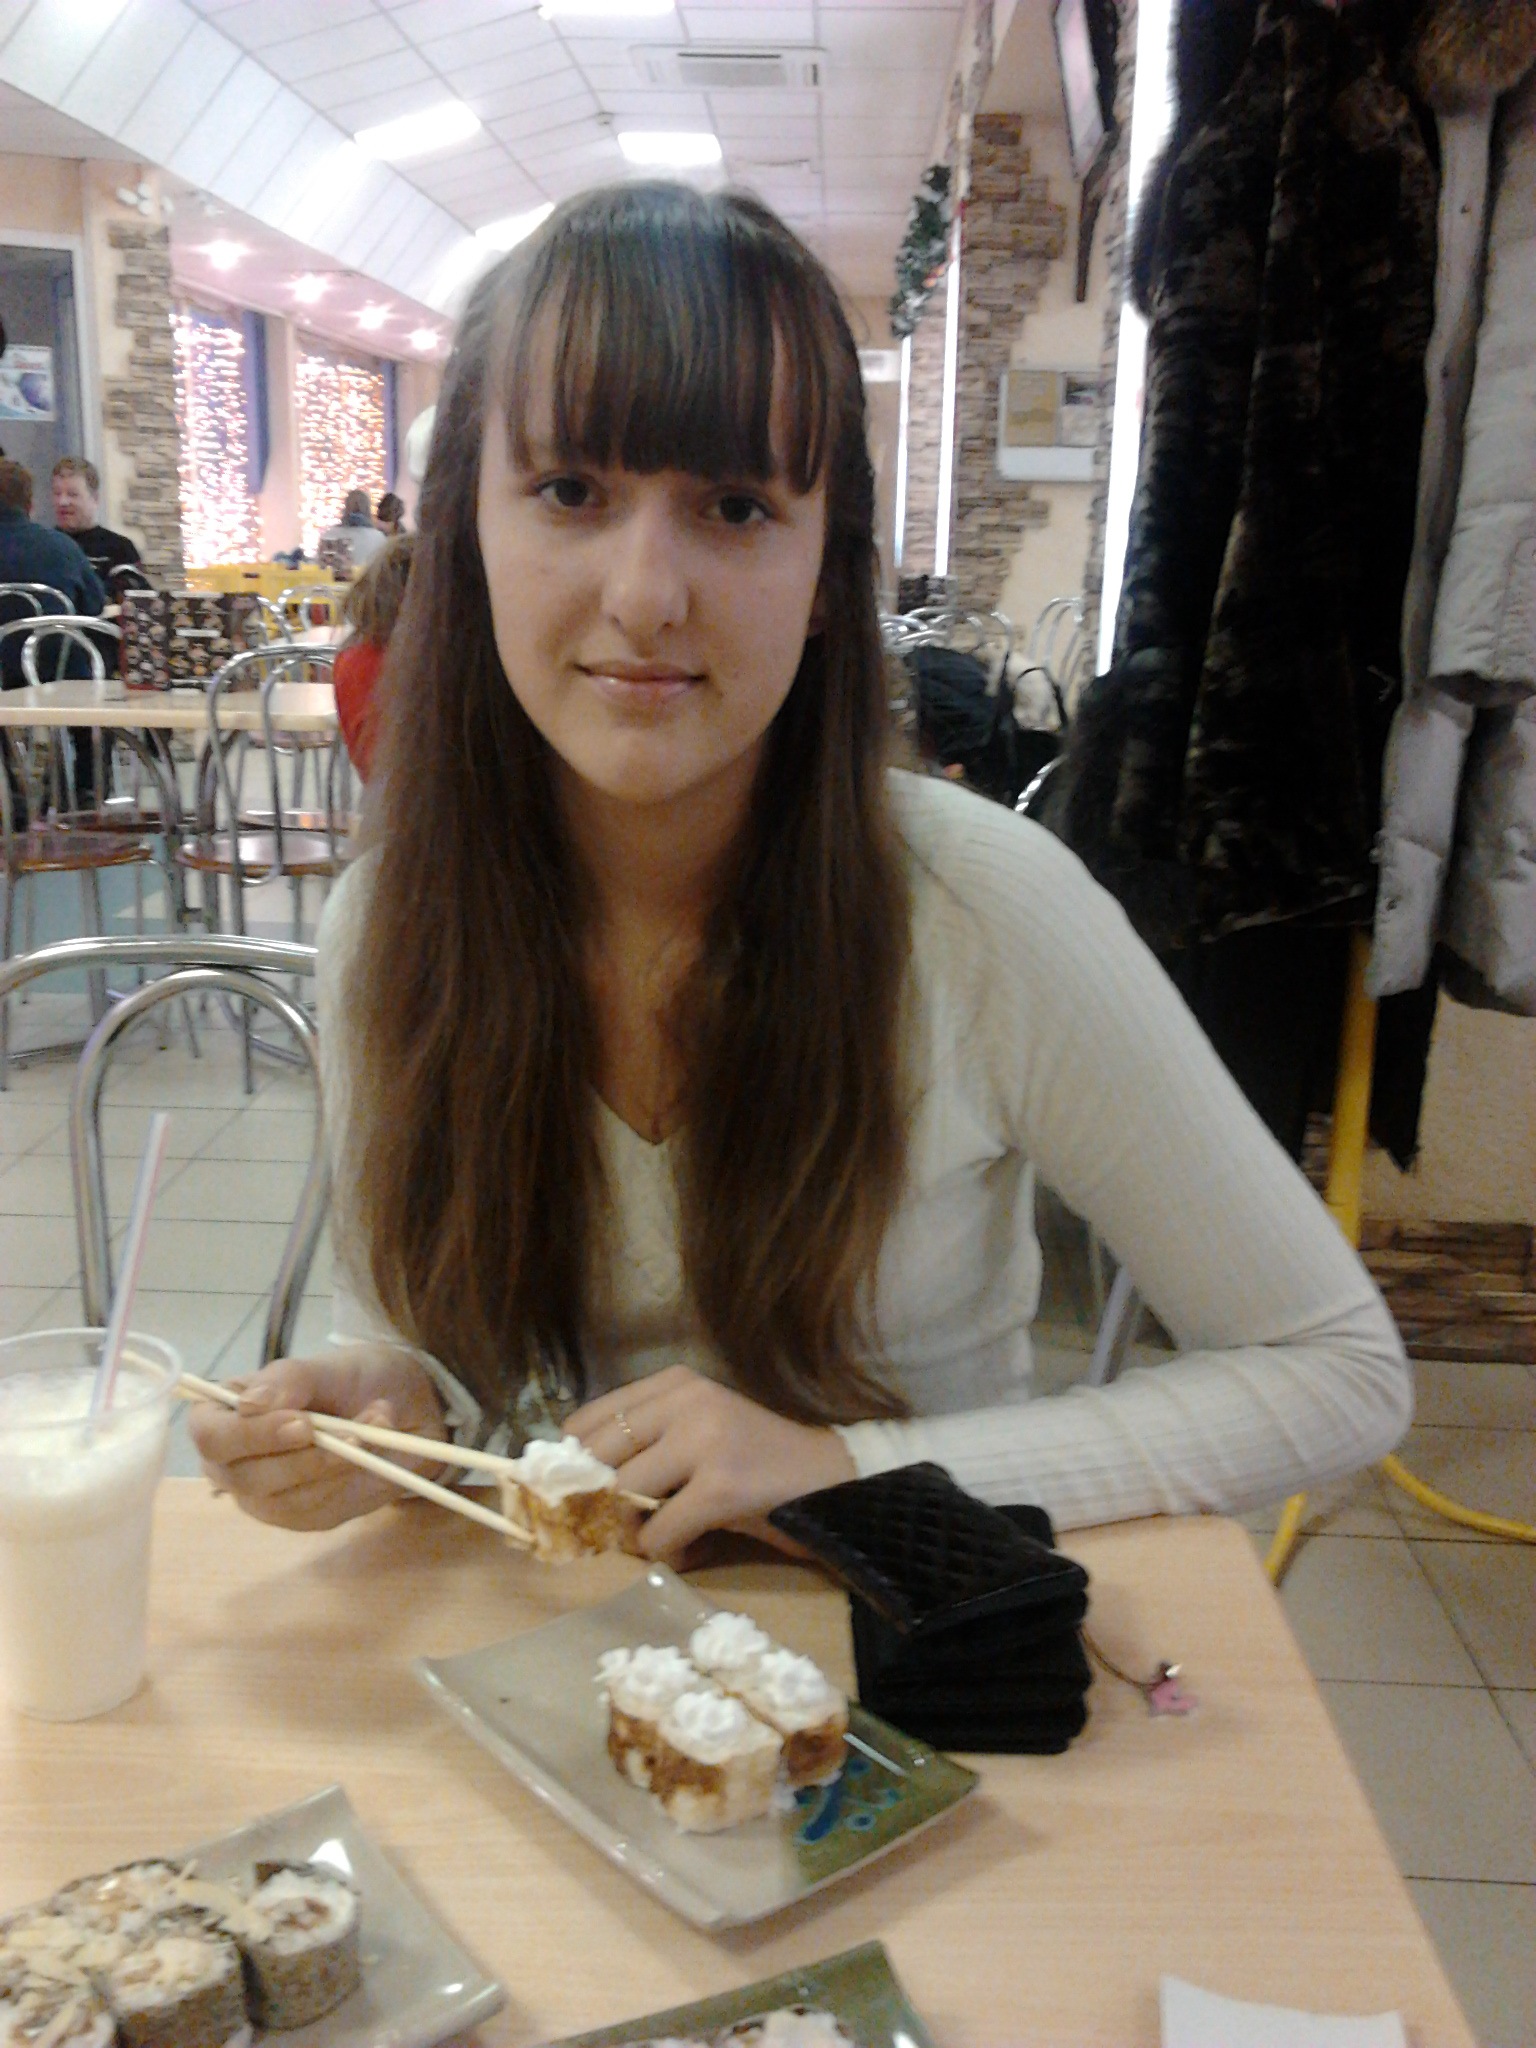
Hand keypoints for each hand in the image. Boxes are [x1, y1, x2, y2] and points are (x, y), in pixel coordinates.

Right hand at [187, 1344, 448, 1531]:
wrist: (401, 1408)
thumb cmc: (352, 1380)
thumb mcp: (327, 1366)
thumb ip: (289, 1379)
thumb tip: (250, 1404)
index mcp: (223, 1413)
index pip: (210, 1435)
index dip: (251, 1434)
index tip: (303, 1422)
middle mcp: (232, 1460)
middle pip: (243, 1478)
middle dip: (304, 1458)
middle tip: (355, 1431)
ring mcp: (264, 1495)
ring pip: (284, 1500)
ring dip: (337, 1466)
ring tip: (375, 1426)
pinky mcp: (299, 1516)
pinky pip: (317, 1511)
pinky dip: (349, 1480)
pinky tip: (371, 1452)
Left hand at [566, 1366, 855, 1561]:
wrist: (832, 1481)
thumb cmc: (757, 1464)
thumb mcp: (697, 1433)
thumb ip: (645, 1443)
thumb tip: (575, 1483)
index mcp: (674, 1383)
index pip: (587, 1422)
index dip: (572, 1467)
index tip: (581, 1497)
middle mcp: (686, 1401)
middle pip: (597, 1458)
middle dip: (596, 1502)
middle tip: (617, 1527)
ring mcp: (705, 1440)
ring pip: (623, 1496)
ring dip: (633, 1533)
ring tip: (663, 1538)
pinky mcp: (721, 1486)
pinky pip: (657, 1534)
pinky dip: (667, 1553)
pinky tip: (694, 1549)